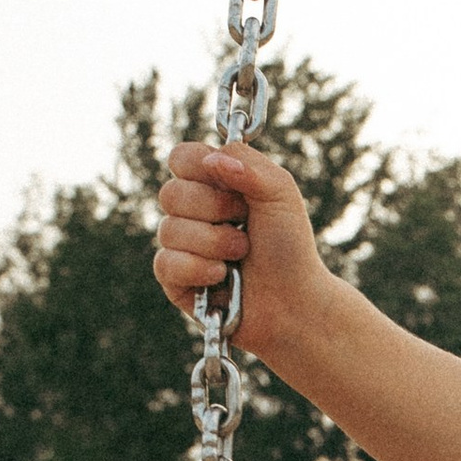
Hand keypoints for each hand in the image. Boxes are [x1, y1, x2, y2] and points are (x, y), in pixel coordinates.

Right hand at [153, 142, 331, 375]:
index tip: (233, 184)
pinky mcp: (175, 281)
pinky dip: (198, 269)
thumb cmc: (290, 247)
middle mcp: (192, 212)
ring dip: (215, 243)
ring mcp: (181, 246)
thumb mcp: (280, 193)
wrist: (295, 301)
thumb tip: (210, 159)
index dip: (201, 167)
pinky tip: (222, 277)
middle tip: (245, 225)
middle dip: (215, 210)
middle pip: (171, 193)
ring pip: (169, 230)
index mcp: (213, 184)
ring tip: (241, 254)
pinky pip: (166, 264)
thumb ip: (249, 164)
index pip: (181, 158)